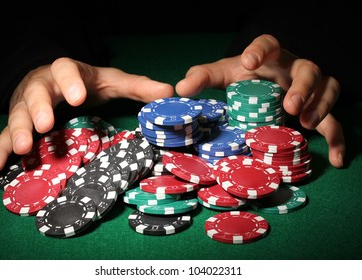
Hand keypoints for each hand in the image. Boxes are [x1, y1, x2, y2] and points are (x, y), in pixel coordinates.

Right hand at [0, 57, 173, 172]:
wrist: (54, 80)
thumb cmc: (86, 82)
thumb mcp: (112, 81)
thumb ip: (138, 86)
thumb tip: (169, 91)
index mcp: (69, 73)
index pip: (66, 70)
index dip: (70, 82)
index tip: (77, 97)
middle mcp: (44, 86)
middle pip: (36, 93)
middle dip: (39, 109)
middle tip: (45, 126)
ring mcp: (27, 105)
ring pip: (18, 115)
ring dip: (18, 131)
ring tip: (23, 149)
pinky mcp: (20, 122)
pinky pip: (4, 136)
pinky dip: (0, 150)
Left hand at [176, 34, 344, 167]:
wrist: (264, 88)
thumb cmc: (244, 79)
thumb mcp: (223, 76)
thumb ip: (203, 78)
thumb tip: (180, 88)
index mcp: (268, 57)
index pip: (269, 44)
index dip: (261, 50)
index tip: (249, 63)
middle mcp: (293, 69)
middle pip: (307, 68)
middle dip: (301, 85)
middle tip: (289, 104)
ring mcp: (309, 89)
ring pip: (328, 89)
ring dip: (320, 106)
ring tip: (305, 123)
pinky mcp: (316, 109)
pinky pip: (334, 120)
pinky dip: (337, 139)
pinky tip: (337, 158)